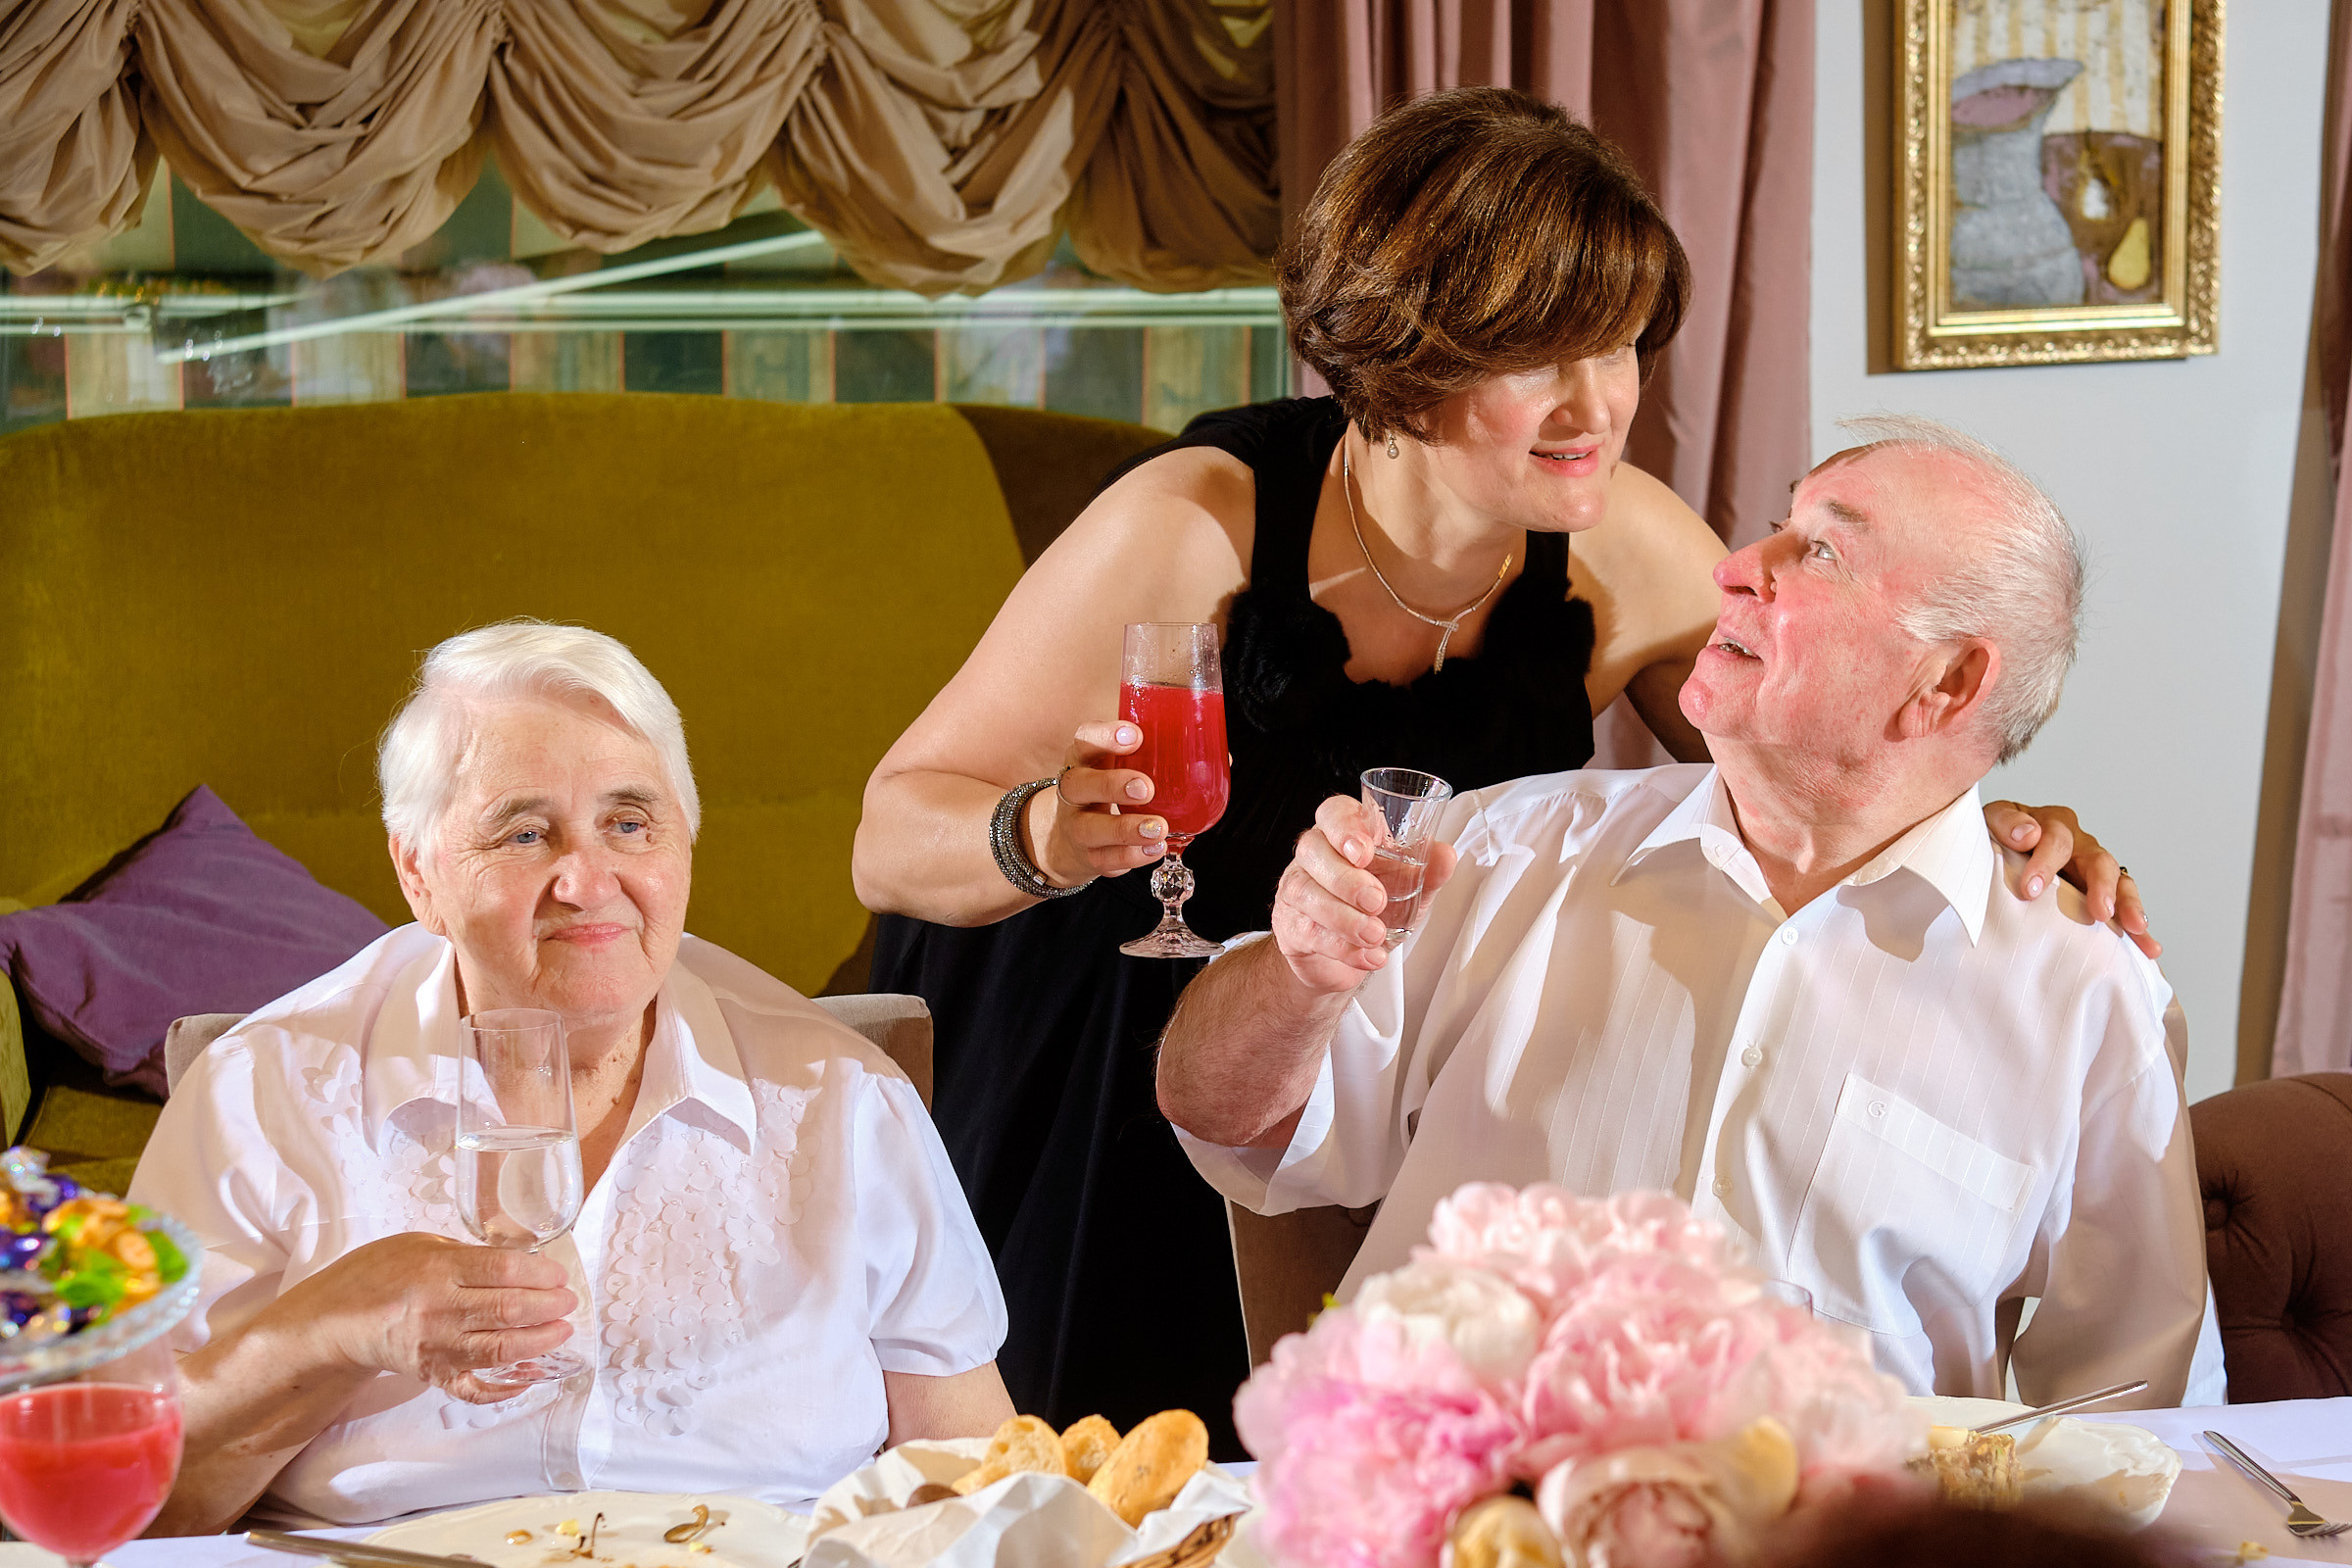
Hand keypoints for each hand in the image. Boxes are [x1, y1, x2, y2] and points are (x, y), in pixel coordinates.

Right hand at [286, 1233, 576, 1404]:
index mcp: (439, 1269)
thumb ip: (468, 1253)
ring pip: (501, 1349)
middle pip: (509, 1310)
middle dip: (549, 1307)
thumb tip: (520, 1260)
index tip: (559, 1275)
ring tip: (561, 1331)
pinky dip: (506, 1387)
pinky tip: (530, 1375)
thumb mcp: (422, 1245)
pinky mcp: (433, 1375)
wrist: (334, 1319)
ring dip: (540, 1342)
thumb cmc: (378, 1274)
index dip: (541, 1274)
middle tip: (569, 1302)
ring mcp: (437, 1347)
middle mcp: (440, 1309)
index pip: (504, 1270)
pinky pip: (476, 1388)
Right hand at [1032, 721, 1170, 885]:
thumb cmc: (1106, 793)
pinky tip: (1156, 848)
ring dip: (1126, 829)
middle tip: (1146, 788)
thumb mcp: (1118, 768)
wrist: (1069, 840)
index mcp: (1083, 761)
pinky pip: (1107, 859)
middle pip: (1078, 784)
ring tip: (1159, 828)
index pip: (1084, 741)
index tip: (1135, 735)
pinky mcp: (1089, 856)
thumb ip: (1151, 757)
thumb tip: (1211, 751)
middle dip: (1112, 785)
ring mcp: (1077, 827)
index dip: (1105, 736)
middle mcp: (1074, 792)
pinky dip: (1133, 855)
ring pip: (1090, 828)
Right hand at [1272, 796, 1458, 993]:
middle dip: (1345, 878)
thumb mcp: (1408, 890)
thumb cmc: (1374, 910)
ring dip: (1343, 917)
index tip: (1364, 851)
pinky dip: (1342, 947)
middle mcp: (1315, 856)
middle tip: (1377, 901)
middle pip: (1312, 849)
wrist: (1346, 956)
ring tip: (1375, 935)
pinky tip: (1368, 955)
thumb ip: (1428, 872)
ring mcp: (1296, 889)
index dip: (1344, 827)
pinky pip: (1308, 931)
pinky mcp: (1290, 925)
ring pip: (1304, 891)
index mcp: (1343, 835)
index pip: (1333, 813)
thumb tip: (1446, 855)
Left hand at [1983, 800, 2158, 958]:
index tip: (2030, 889)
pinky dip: (2138, 928)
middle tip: (2099, 911)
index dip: (2046, 862)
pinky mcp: (2098, 894)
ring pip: (2120, 883)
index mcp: (2054, 824)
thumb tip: (2028, 834)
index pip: (2057, 839)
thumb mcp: (1991, 821)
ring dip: (2128, 905)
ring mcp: (2093, 870)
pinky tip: (2148, 947)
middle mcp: (2080, 845)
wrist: (1994, 852)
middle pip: (2099, 861)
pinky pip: (2123, 908)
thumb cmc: (1993, 837)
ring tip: (2136, 927)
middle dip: (2101, 886)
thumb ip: (2006, 822)